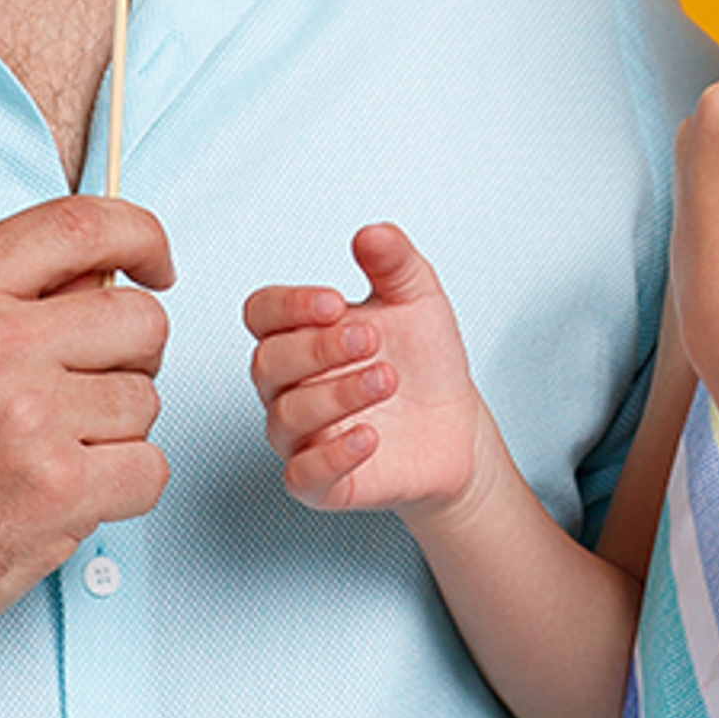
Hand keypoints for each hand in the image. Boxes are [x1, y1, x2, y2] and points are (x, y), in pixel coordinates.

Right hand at [0, 195, 174, 670]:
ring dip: (115, 433)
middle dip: (131, 355)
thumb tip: (92, 275)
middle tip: (88, 391)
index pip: (81, 225)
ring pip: (146, 401)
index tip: (154, 266)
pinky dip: (121, 488)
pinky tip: (65, 498)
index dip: (141, 238)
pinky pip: (148, 470)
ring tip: (46, 457)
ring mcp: (27, 420)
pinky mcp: (54, 494)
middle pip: (137, 319)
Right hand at [242, 223, 500, 523]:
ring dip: (337, 394)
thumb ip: (394, 261)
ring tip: (388, 379)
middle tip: (372, 338)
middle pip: (267, 364)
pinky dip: (333, 455)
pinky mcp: (320, 484)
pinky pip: (302, 476)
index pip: (261, 314)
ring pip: (285, 416)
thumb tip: (371, 233)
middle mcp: (287, 386)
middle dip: (318, 348)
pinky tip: (370, 436)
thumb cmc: (424, 361)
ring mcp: (300, 437)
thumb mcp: (418, 298)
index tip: (337, 301)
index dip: (290, 306)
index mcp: (298, 335)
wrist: (457, 427)